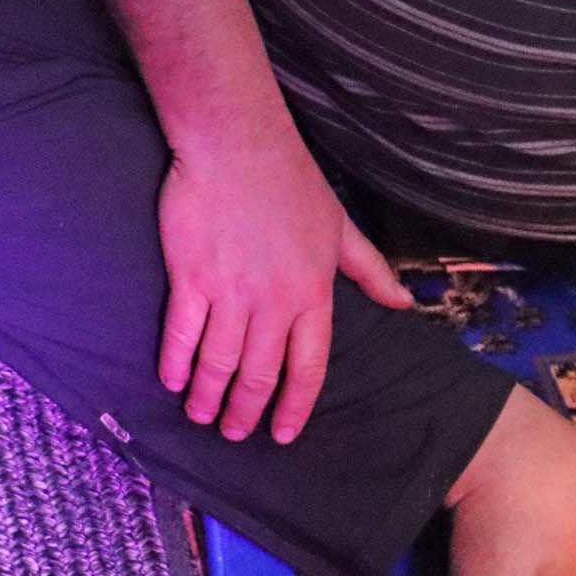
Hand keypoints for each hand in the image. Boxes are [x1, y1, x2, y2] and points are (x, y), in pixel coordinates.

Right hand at [156, 131, 412, 444]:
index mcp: (312, 294)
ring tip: (200, 414)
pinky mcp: (191, 278)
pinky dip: (176, 364)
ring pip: (219, 363)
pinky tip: (172, 381)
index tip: (282, 433)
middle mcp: (273, 302)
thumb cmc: (291, 180)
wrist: (237, 141)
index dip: (294, 407)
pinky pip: (183, 335)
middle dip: (245, 412)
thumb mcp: (340, 228)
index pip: (307, 368)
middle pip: (258, 375)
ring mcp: (230, 293)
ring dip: (208, 397)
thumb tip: (403, 303)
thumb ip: (370, 271)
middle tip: (233, 432)